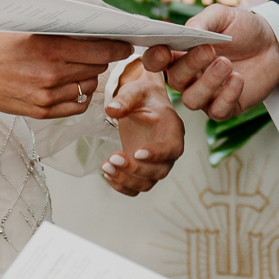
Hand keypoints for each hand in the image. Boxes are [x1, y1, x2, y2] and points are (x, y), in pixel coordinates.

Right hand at [0, 33, 132, 118]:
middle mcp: (52, 74)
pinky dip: (80, 97)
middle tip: (100, 53)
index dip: (117, 48)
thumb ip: (62, 35)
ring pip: (88, 87)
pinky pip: (77, 106)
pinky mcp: (42, 112)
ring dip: (89, 77)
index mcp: (50, 48)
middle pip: (96, 68)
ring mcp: (47, 96)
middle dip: (102, 60)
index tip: (126, 45)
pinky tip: (73, 87)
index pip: (99, 50)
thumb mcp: (30, 31)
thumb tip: (94, 35)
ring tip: (79, 69)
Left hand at [101, 65, 183, 195]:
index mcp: (173, 130)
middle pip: (159, 171)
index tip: (137, 152)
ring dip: (125, 180)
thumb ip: (125, 99)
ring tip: (106, 166)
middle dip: (135, 169)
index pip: (172, 148)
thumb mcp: (135, 91)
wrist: (140, 103)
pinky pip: (135, 188)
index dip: (157, 154)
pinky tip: (107, 174)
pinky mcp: (142, 171)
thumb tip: (111, 110)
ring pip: (146, 183)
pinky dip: (121, 186)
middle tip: (113, 157)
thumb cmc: (142, 96)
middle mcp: (168, 151)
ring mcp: (155, 164)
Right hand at [142, 4, 278, 120]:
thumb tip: (186, 31)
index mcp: (181, 53)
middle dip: (189, 65)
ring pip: (192, 100)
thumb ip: (202, 21)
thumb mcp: (222, 16)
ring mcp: (207, 94)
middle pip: (174, 80)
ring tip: (227, 64)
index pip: (156, 61)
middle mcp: (189, 76)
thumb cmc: (243, 29)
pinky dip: (227, 96)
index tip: (165, 51)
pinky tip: (238, 78)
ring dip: (208, 83)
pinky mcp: (226, 107)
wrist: (274, 43)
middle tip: (209, 50)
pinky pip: (217, 111)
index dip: (154, 58)